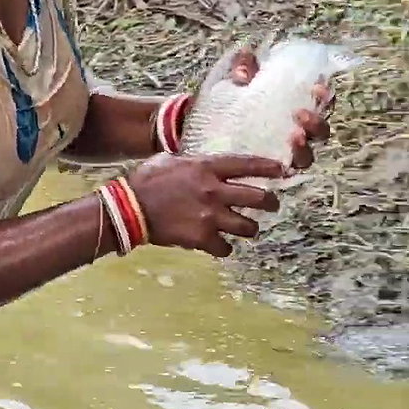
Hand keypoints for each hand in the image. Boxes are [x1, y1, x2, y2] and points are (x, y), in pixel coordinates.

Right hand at [126, 153, 285, 257]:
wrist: (127, 208)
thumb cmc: (145, 181)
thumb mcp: (169, 160)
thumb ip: (192, 162)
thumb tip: (202, 162)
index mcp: (206, 168)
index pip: (248, 165)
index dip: (269, 167)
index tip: (282, 170)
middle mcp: (214, 191)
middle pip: (259, 198)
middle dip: (270, 203)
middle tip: (270, 205)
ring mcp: (210, 216)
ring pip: (248, 227)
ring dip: (249, 228)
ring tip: (244, 228)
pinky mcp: (201, 238)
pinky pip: (225, 248)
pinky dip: (223, 248)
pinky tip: (218, 245)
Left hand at [210, 44, 335, 169]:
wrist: (202, 140)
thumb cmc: (225, 109)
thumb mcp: (232, 86)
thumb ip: (241, 70)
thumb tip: (245, 56)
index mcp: (292, 109)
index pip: (318, 103)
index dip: (325, 96)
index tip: (318, 86)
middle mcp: (296, 133)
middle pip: (320, 131)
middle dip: (317, 122)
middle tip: (301, 113)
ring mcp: (284, 155)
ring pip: (307, 155)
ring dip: (305, 146)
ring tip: (295, 136)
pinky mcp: (270, 172)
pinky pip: (285, 173)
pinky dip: (286, 167)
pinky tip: (280, 162)